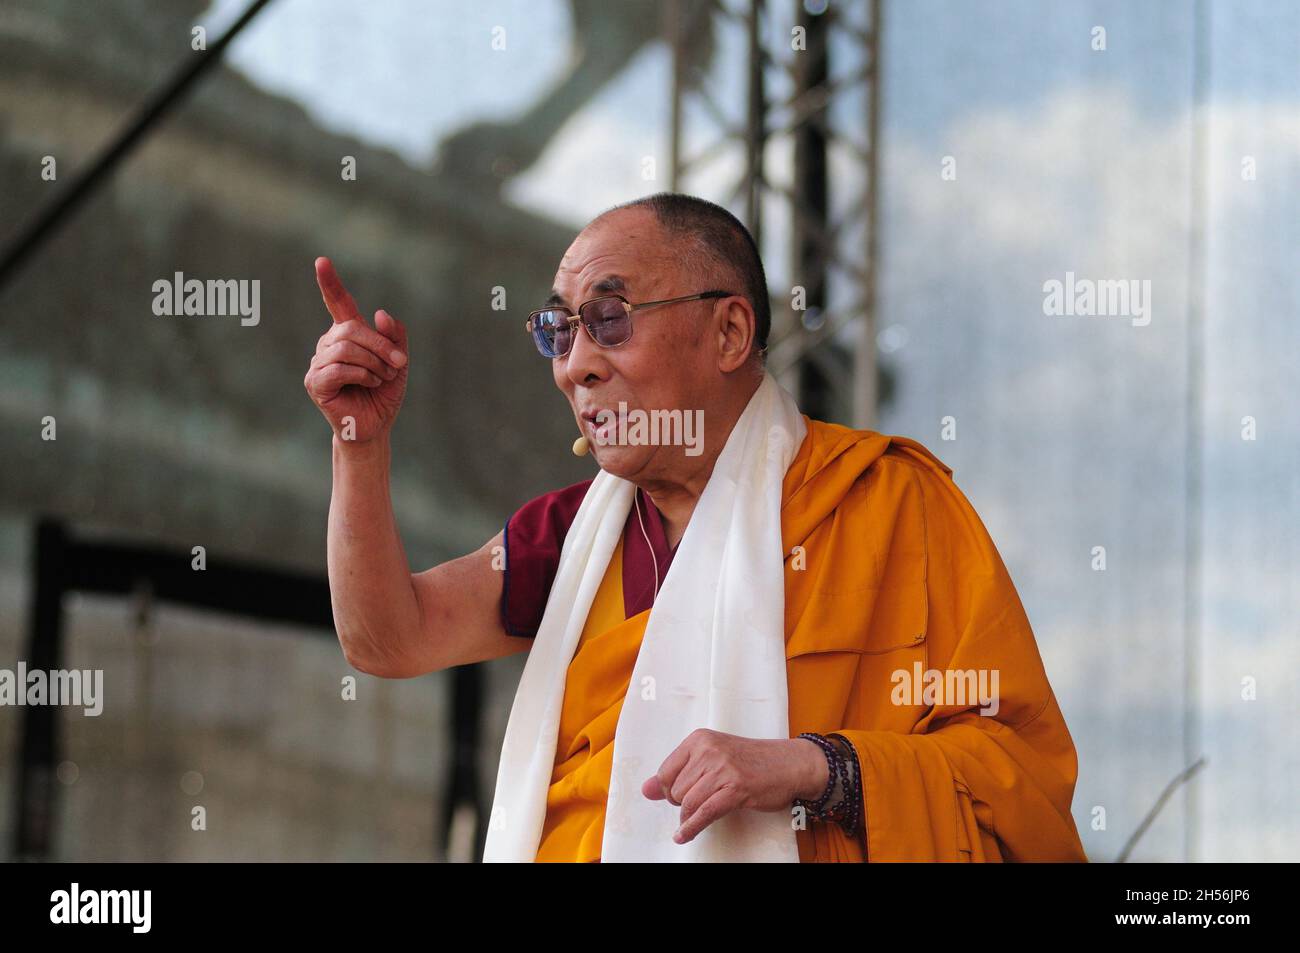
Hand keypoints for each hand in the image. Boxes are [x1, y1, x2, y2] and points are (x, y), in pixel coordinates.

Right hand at [304, 257, 408, 442]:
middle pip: (351, 328)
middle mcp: (329, 344)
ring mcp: (318, 363)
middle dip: (380, 345)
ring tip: (383, 378)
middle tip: (398, 363)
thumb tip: (379, 313)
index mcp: (347, 335)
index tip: (321, 261)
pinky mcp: (315, 382)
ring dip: (374, 363)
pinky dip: (362, 375)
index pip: (337, 304)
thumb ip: (394, 336)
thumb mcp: (398, 360)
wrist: (376, 427)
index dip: (329, 283)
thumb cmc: (384, 393)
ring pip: (346, 348)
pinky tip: (370, 384)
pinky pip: (338, 368)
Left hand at [642, 729, 827, 844]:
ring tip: (696, 819)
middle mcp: (709, 750)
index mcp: (700, 739)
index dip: (669, 790)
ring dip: (689, 817)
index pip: (665, 771)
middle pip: (676, 790)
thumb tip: (646, 790)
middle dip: (682, 804)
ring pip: (689, 803)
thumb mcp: (713, 758)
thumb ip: (678, 773)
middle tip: (699, 802)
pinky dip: (691, 828)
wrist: (789, 763)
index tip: (679, 796)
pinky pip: (705, 813)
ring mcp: (723, 768)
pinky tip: (684, 836)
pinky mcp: (736, 788)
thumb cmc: (751, 761)